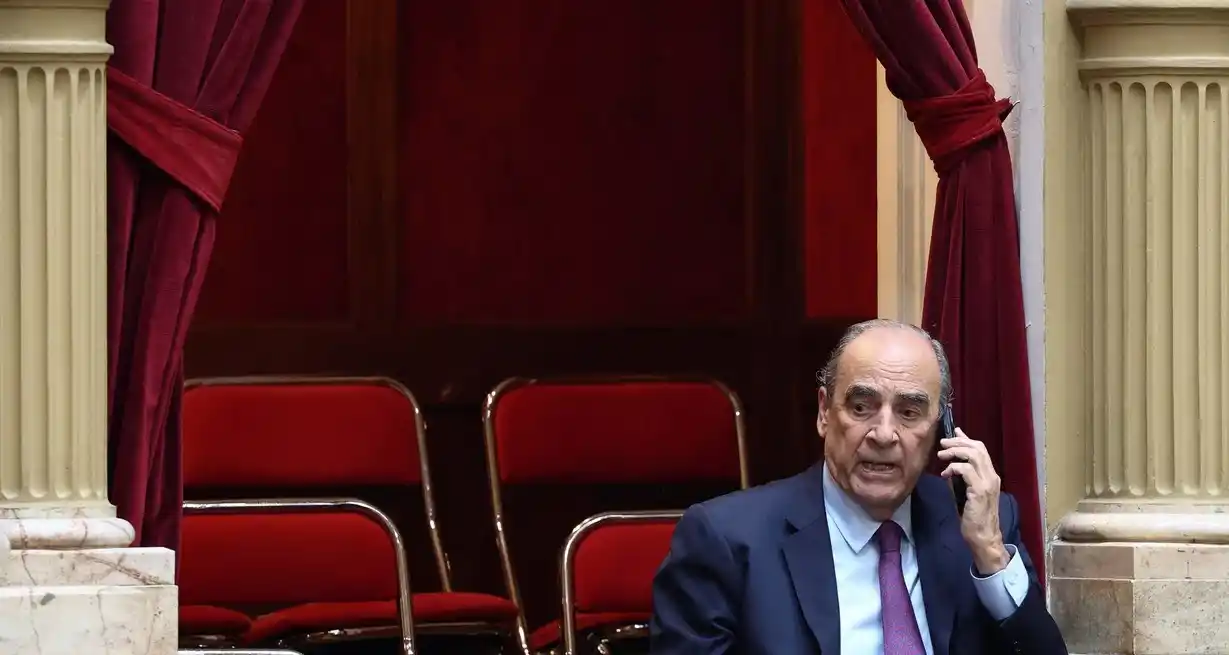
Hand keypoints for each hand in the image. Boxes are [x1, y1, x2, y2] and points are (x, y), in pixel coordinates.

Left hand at [937, 428, 1008, 574]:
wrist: (983, 537)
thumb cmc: (974, 517)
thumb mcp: (966, 492)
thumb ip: (961, 477)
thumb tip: (950, 464)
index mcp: (990, 476)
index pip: (981, 450)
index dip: (967, 439)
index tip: (954, 432)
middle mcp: (992, 476)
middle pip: (978, 448)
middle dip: (958, 441)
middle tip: (943, 443)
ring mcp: (987, 483)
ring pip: (973, 455)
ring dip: (955, 452)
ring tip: (941, 455)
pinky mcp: (980, 491)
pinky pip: (966, 470)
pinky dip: (954, 467)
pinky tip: (945, 474)